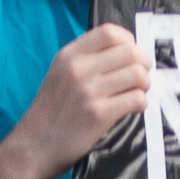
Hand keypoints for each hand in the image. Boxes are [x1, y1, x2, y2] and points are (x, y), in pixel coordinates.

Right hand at [7, 20, 151, 178]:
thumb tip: (127, 52)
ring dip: (144, 85)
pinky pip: (136, 99)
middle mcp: (78, 69)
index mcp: (69, 55)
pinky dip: (141, 103)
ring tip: (137, 93)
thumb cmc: (51, 112)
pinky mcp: (99, 114)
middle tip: (140, 77)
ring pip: (138, 74)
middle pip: (130, 52)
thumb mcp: (59, 74)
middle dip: (143, 64)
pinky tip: (132, 108)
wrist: (34, 146)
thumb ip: (86, 60)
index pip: (109, 32)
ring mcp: (89, 91)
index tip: (131, 54)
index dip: (129, 41)